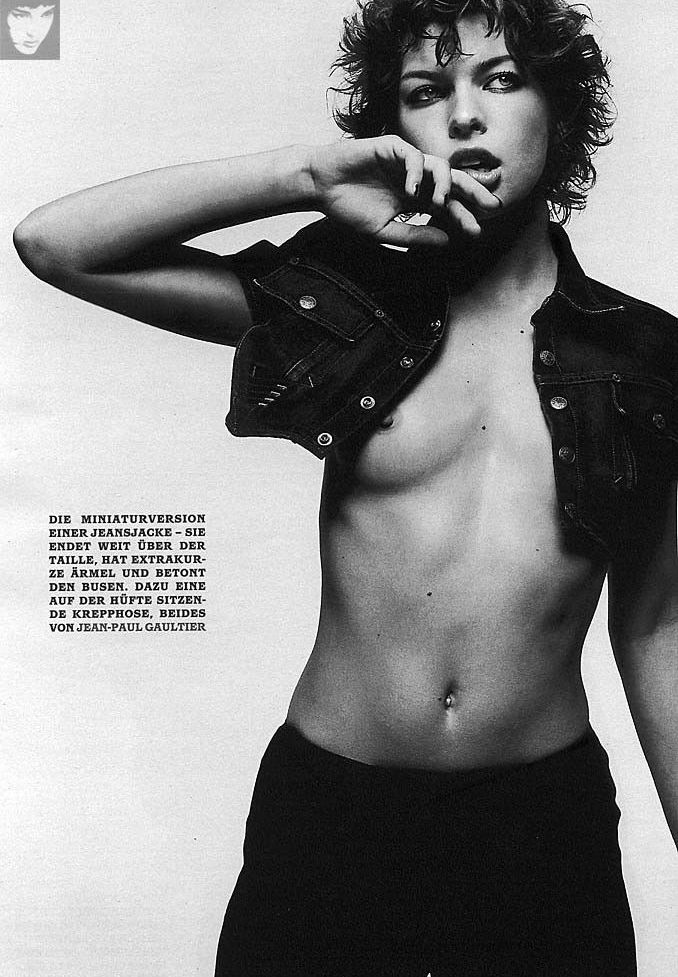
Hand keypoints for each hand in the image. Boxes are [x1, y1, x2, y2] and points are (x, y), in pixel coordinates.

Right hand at [308, 135, 501, 247]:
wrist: (321, 187)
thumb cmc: (349, 208)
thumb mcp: (385, 230)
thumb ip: (415, 235)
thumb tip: (447, 240)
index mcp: (417, 198)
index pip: (448, 206)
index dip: (463, 218)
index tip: (477, 233)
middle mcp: (417, 178)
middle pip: (454, 182)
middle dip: (474, 193)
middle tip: (491, 206)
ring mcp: (406, 162)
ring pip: (439, 167)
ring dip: (445, 185)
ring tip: (441, 204)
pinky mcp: (392, 147)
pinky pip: (413, 156)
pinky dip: (417, 173)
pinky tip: (412, 191)